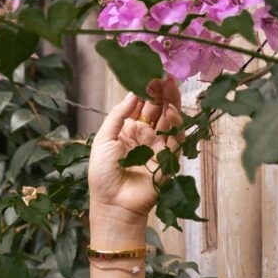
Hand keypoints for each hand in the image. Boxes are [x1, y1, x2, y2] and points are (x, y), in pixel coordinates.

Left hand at [88, 76, 183, 221]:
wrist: (113, 205)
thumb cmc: (103, 175)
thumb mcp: (103, 140)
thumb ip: (118, 116)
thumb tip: (133, 93)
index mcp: (127, 130)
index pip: (141, 105)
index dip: (146, 90)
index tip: (150, 73)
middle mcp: (144, 136)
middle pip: (158, 109)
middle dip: (162, 92)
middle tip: (165, 75)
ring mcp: (158, 147)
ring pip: (169, 120)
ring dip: (171, 102)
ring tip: (170, 85)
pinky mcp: (168, 159)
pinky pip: (175, 138)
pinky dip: (174, 124)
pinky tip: (170, 111)